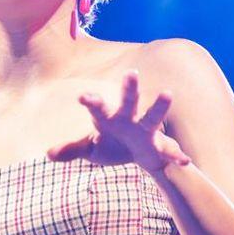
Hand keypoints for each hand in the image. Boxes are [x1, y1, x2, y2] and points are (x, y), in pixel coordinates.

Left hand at [47, 70, 191, 172]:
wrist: (139, 156)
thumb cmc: (111, 146)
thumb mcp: (90, 150)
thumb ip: (72, 150)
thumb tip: (49, 154)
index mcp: (109, 118)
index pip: (98, 107)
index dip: (91, 102)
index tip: (83, 97)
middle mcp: (129, 119)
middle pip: (129, 101)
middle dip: (130, 88)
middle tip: (131, 73)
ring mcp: (145, 130)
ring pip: (153, 117)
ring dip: (160, 107)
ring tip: (167, 93)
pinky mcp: (159, 145)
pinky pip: (169, 150)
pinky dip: (176, 155)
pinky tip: (184, 161)